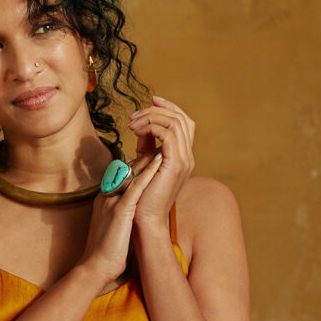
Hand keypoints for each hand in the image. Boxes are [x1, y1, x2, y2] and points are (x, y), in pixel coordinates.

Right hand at [77, 152, 162, 282]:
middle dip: (144, 156)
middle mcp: (107, 195)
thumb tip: (132, 212)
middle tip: (159, 143)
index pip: (123, 175)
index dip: (138, 164)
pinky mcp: (120, 211)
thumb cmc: (105, 252)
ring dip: (147, 157)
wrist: (94, 268)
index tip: (151, 155)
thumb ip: (119, 214)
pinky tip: (158, 161)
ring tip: (162, 144)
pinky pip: (135, 186)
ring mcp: (112, 201)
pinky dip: (148, 172)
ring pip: (131, 173)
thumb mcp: (111, 226)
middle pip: (127, 169)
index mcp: (105, 199)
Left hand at [127, 95, 195, 223]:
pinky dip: (150, 127)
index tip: (151, 101)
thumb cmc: (141, 197)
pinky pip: (167, 133)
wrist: (145, 219)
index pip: (184, 122)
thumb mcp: (145, 165)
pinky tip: (135, 132)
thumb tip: (140, 132)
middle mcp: (187, 157)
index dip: (169, 108)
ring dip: (150, 117)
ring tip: (132, 123)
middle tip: (135, 114)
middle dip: (157, 109)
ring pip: (174, 122)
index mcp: (182, 156)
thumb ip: (146, 148)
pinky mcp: (175, 164)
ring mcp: (184, 160)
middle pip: (181, 118)